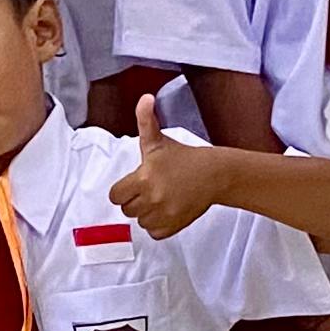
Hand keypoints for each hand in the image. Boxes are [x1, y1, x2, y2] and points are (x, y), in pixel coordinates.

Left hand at [105, 88, 221, 238]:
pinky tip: (166, 210)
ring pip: (141, 221)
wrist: (214, 174)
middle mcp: (152, 198)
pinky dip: (158, 225)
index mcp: (144, 177)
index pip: (115, 195)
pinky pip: (154, 233)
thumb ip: (146, 119)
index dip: (122, 190)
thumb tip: (145, 98)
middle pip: (127, 209)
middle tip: (149, 189)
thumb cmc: (184, 157)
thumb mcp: (158, 140)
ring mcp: (164, 213)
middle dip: (135, 200)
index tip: (133, 184)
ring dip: (147, 213)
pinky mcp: (174, 225)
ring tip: (159, 198)